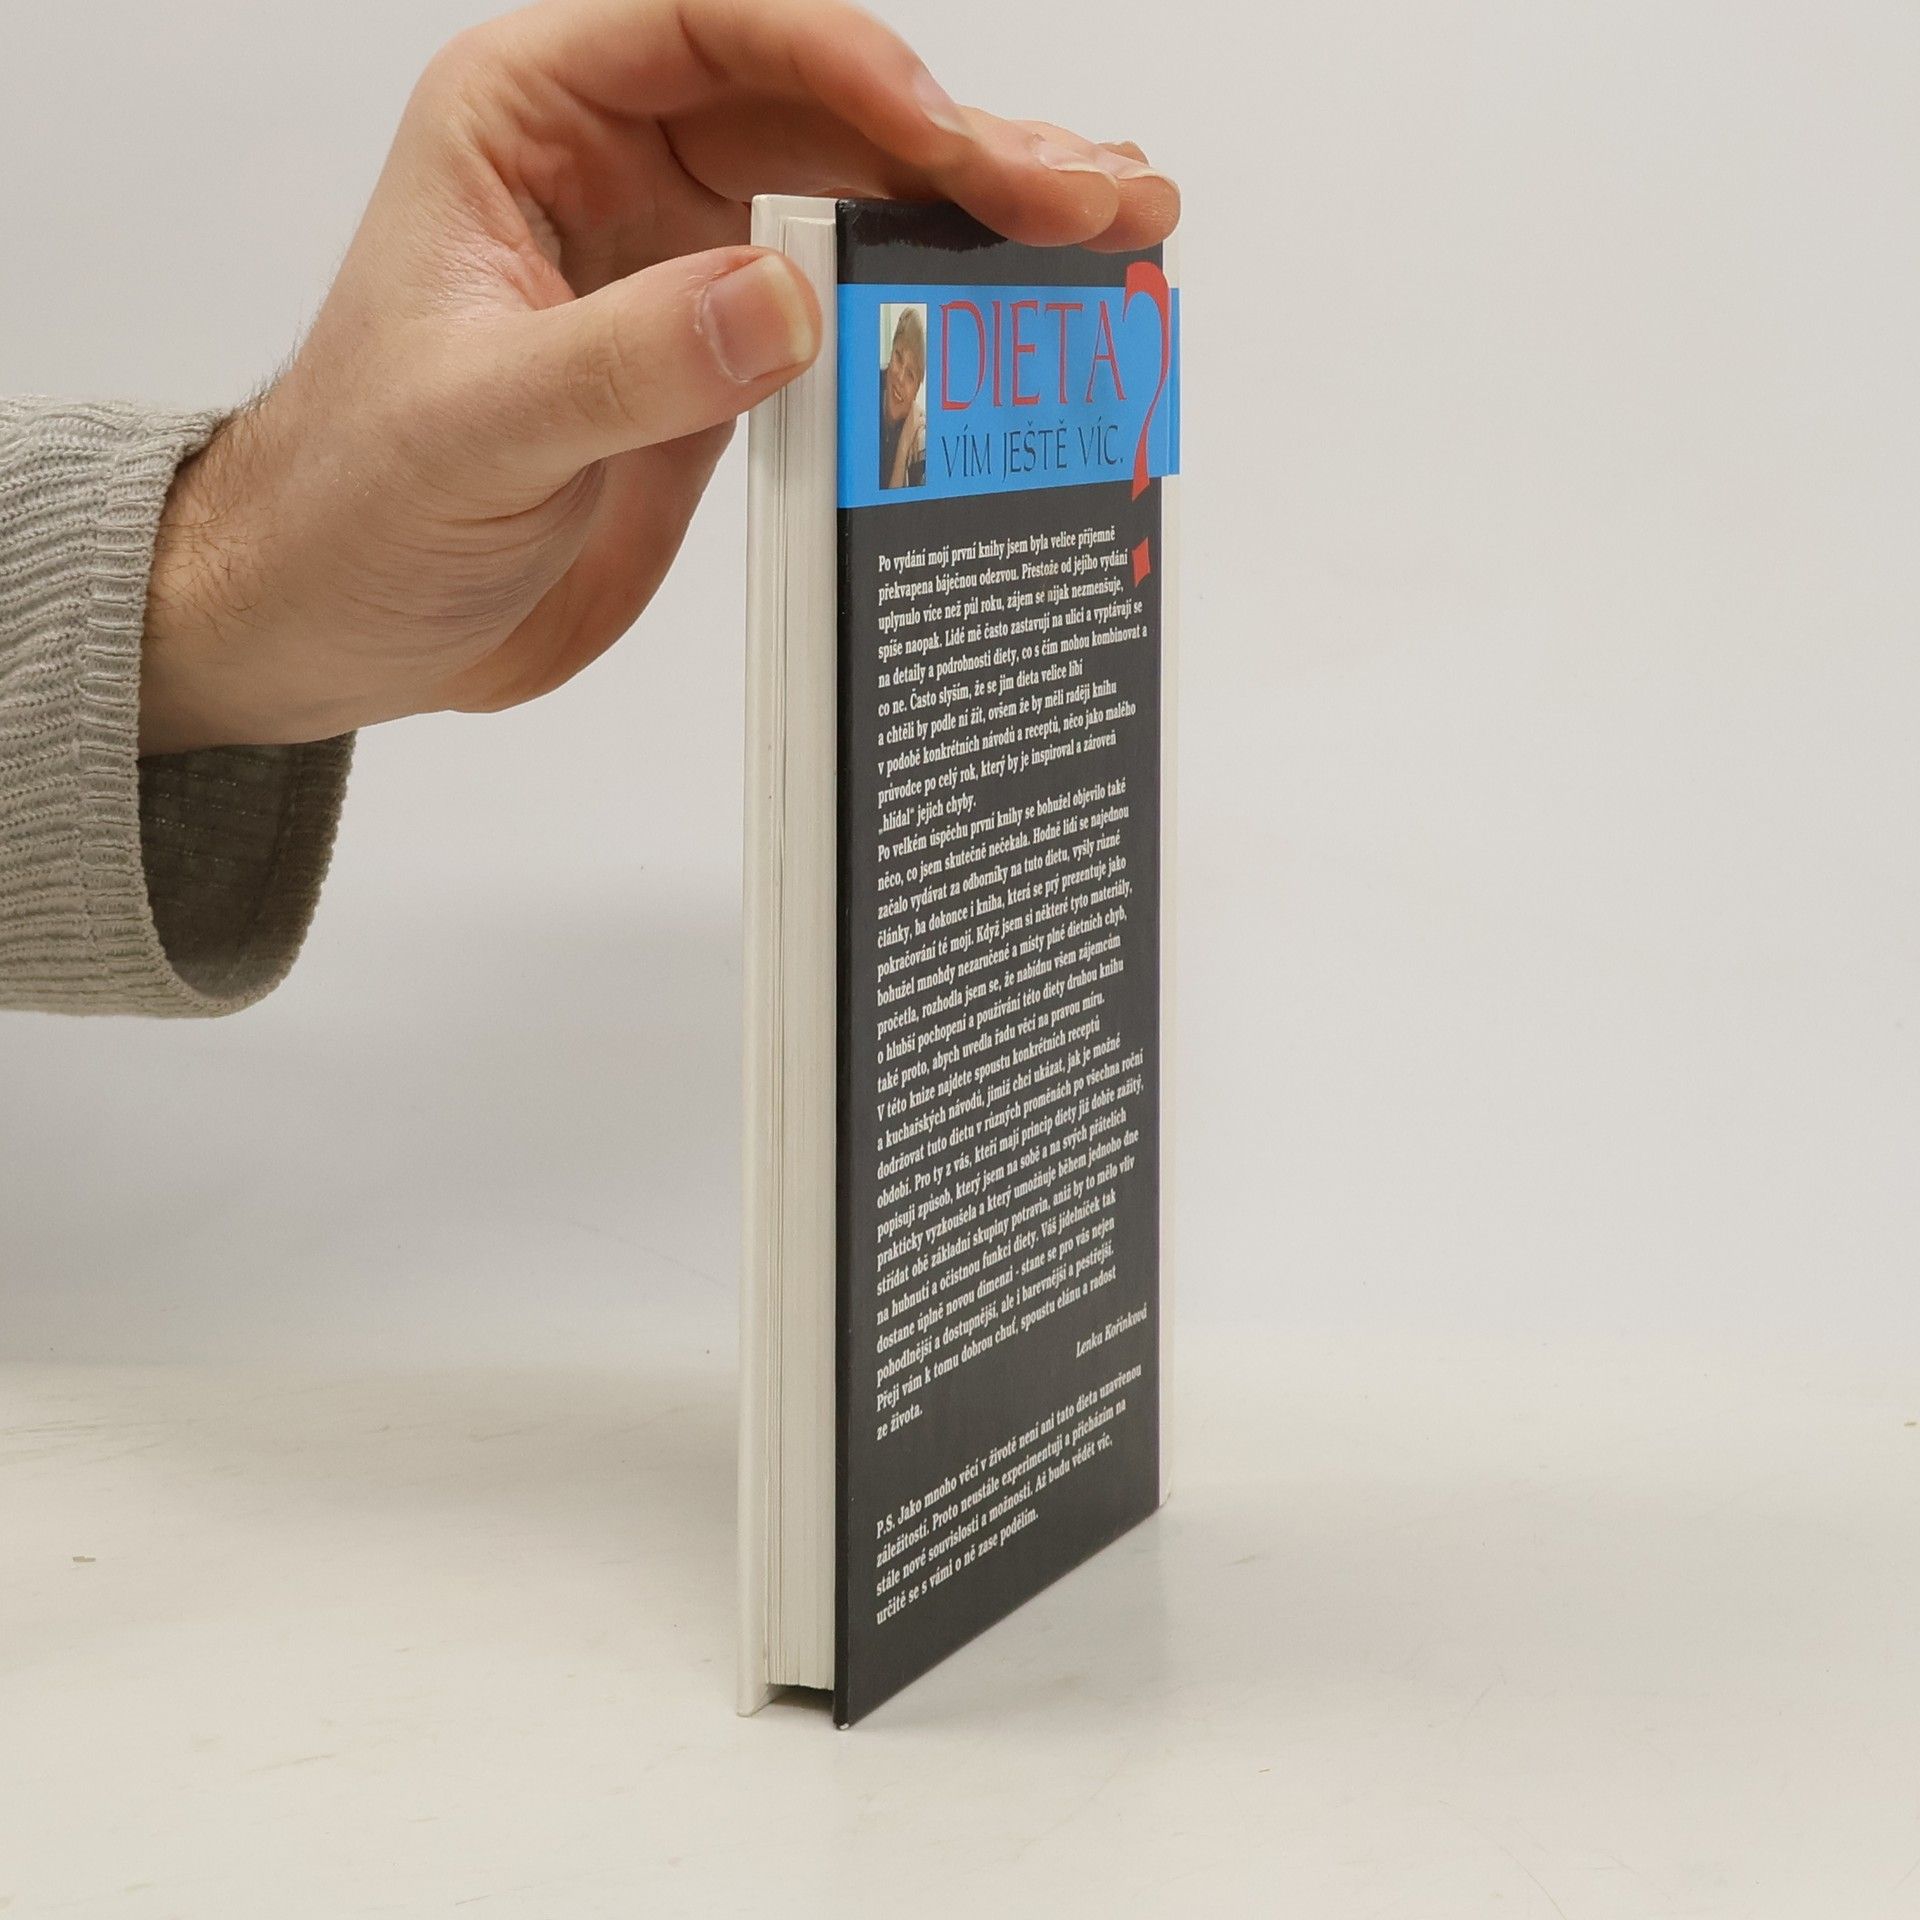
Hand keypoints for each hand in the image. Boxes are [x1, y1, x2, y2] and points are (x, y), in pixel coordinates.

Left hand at [140, 0, 1178, 753]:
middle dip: (967, 149)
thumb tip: (785, 301)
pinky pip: (854, 312)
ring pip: (862, 202)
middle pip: (826, 111)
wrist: (342, 619)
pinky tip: (1029, 316)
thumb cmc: (354, 504)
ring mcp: (685, 264)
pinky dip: (945, 315)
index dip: (851, 68)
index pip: (715, 28)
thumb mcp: (475, 429)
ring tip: (1114, 229)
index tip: (949, 144)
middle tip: (1093, 195)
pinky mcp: (724, 362)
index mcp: (534, 118)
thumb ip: (627, 361)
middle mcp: (623, 168)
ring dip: (985, 219)